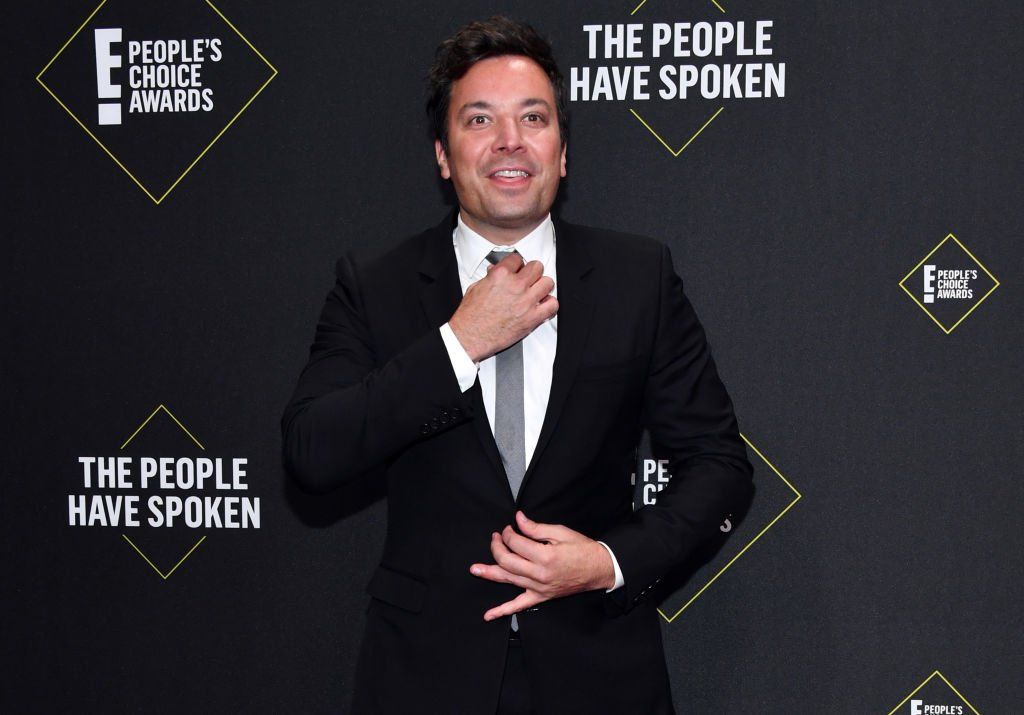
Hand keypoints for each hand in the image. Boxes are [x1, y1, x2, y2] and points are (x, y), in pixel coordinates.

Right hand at [448, 253, 557, 361]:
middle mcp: (515, 286)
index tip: (517, 269)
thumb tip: (495, 272)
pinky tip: (542, 306)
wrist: (470, 337)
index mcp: (500, 275)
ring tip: (536, 292)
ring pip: (548, 283)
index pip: (518, 258)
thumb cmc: (470, 316)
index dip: (517, 264)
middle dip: (532, 272)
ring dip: (542, 286)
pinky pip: (553, 305)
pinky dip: (550, 304)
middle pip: (537, 267)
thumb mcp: (476, 288)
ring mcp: (526, 302)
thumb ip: (490, 277)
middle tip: (529, 279)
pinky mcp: (532, 318)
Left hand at [469, 511, 614, 620]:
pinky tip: (488, 615)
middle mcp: (539, 574)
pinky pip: (519, 606)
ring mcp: (539, 588)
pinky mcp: (541, 597)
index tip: (509, 528)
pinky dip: (502, 611)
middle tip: (496, 538)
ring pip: (508, 580)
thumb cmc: (582, 549)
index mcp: (545, 556)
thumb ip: (536, 528)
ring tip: (475, 569)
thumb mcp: (560, 532)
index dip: (508, 533)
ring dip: (489, 573)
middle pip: (507, 561)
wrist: (599, 569)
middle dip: (497, 547)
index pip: (516, 543)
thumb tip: (518, 519)